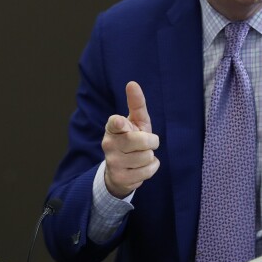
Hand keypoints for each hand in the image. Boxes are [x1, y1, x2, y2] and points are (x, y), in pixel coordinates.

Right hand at [101, 81, 160, 198]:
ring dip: (150, 156)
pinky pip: (148, 171)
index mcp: (112, 127)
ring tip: (141, 155)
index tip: (122, 123)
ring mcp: (113, 162)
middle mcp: (109, 144)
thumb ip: (136, 103)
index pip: (115, 123)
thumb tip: (132, 83)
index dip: (120, 123)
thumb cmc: (131, 138)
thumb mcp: (135, 121)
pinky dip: (151, 168)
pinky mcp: (120, 178)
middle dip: (152, 141)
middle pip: (142, 141)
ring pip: (147, 157)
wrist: (120, 170)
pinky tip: (141, 167)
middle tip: (148, 142)